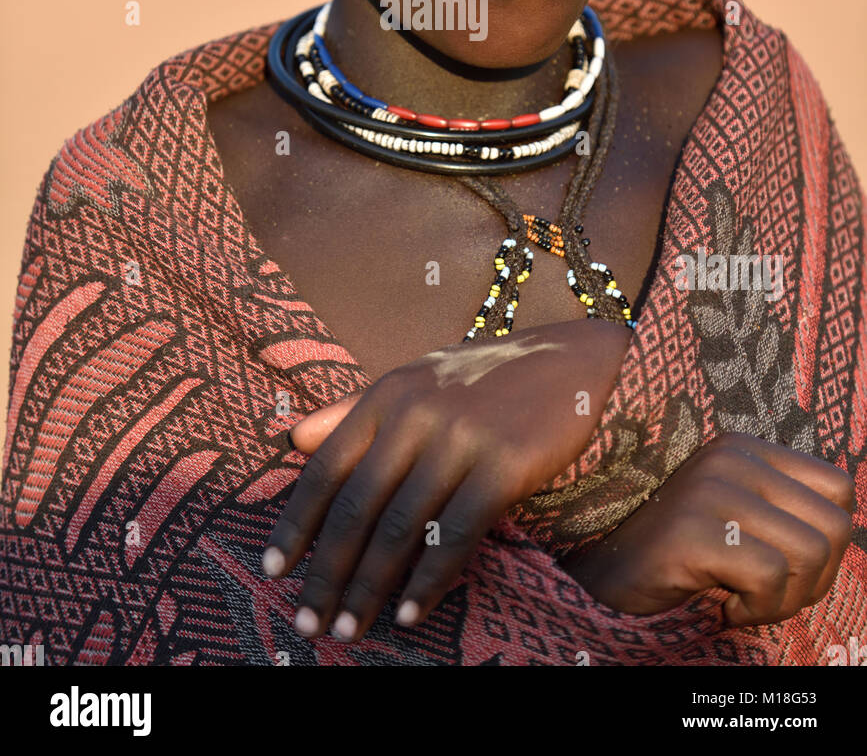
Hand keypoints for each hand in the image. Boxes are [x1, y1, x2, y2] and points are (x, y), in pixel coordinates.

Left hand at [262, 317, 630, 642]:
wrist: (574, 363)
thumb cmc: (486, 377)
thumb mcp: (415, 379)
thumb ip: (353, 409)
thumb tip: (292, 439)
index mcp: (387, 395)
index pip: (326, 468)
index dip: (296, 524)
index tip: (272, 571)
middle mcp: (416, 415)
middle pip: (358, 508)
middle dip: (328, 572)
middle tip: (308, 621)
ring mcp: (460, 439)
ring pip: (401, 528)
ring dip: (370, 588)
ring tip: (350, 628)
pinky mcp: (504, 465)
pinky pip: (456, 535)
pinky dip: (428, 581)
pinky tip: (410, 614)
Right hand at [566, 431, 855, 626]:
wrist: (606, 576)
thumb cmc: (682, 555)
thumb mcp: (739, 516)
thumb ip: (783, 510)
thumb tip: (844, 532)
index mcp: (746, 448)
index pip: (839, 489)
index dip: (829, 542)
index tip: (788, 567)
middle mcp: (731, 457)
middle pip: (834, 527)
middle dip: (814, 581)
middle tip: (769, 595)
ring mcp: (710, 489)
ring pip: (809, 555)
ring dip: (786, 600)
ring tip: (746, 602)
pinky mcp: (693, 530)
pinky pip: (770, 578)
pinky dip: (757, 610)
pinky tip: (725, 607)